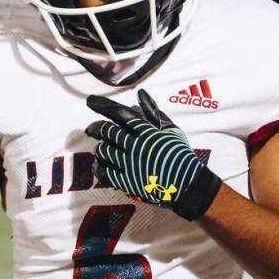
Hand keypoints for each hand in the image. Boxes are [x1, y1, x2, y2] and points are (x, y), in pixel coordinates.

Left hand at [84, 89, 221, 220]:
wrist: (188, 184)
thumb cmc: (180, 154)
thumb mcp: (171, 129)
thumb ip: (154, 111)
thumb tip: (140, 94)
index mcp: (148, 132)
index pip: (120, 114)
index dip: (102, 106)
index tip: (90, 102)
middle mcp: (137, 146)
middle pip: (108, 132)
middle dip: (96, 128)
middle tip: (90, 129)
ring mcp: (131, 165)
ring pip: (105, 151)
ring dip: (100, 148)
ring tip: (101, 147)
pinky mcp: (128, 183)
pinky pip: (106, 173)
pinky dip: (100, 168)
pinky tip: (99, 165)